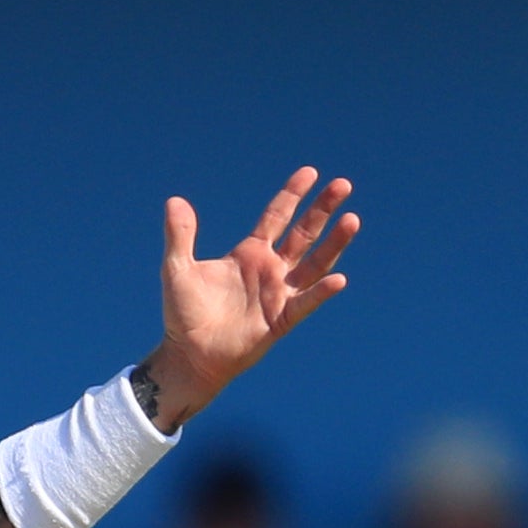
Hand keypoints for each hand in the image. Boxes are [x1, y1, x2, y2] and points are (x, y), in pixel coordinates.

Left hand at [147, 167, 356, 427]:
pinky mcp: (281, 320)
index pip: (277, 216)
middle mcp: (270, 270)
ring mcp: (279, 294)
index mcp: (249, 253)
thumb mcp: (177, 269)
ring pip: (314, 263)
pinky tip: (337, 279)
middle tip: (343, 185)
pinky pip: (306, 303)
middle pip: (304, 233)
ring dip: (334, 243)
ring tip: (352, 219)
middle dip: (323, 209)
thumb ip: (180, 235)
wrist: (189, 355)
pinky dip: (321, 293)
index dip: (293, 194)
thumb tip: (175, 200)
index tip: (310, 172)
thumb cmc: (183, 314)